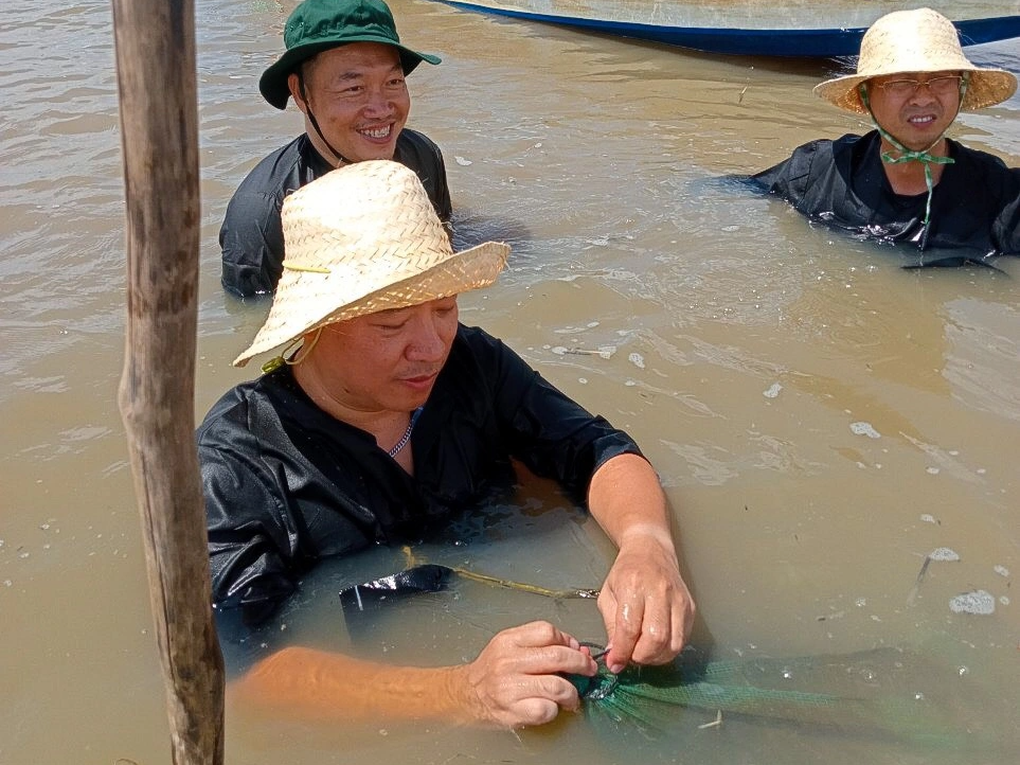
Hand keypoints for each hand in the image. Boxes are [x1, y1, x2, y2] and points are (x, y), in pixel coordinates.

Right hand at [450, 621, 596, 728]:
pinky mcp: (513, 710)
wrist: (467, 694)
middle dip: (581, 664)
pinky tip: (552, 707)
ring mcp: (509, 686)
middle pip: (558, 656)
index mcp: (509, 640)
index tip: (577, 650)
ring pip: (557, 686)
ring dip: (572, 692)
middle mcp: (508, 660)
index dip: (569, 641)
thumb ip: (541, 644)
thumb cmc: (494, 670)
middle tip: (588, 671)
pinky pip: (547, 709)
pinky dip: (556, 709)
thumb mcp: (511, 646)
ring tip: (571, 695)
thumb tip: (578, 649)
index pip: (547, 632)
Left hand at [598, 527, 694, 672]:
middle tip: (630, 657)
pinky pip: (683, 639)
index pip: (629, 627)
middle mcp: (659, 591)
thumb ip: (611, 626)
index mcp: (633, 585)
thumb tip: (615, 656)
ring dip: (656, 657)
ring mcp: (679, 600)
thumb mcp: (607, 594)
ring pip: (673, 643)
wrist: (650, 550)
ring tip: (643, 651)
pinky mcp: (690, 607)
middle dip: (641, 656)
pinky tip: (656, 645)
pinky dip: (668, 650)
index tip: (615, 663)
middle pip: (656, 638)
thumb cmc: (626, 572)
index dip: (622, 651)